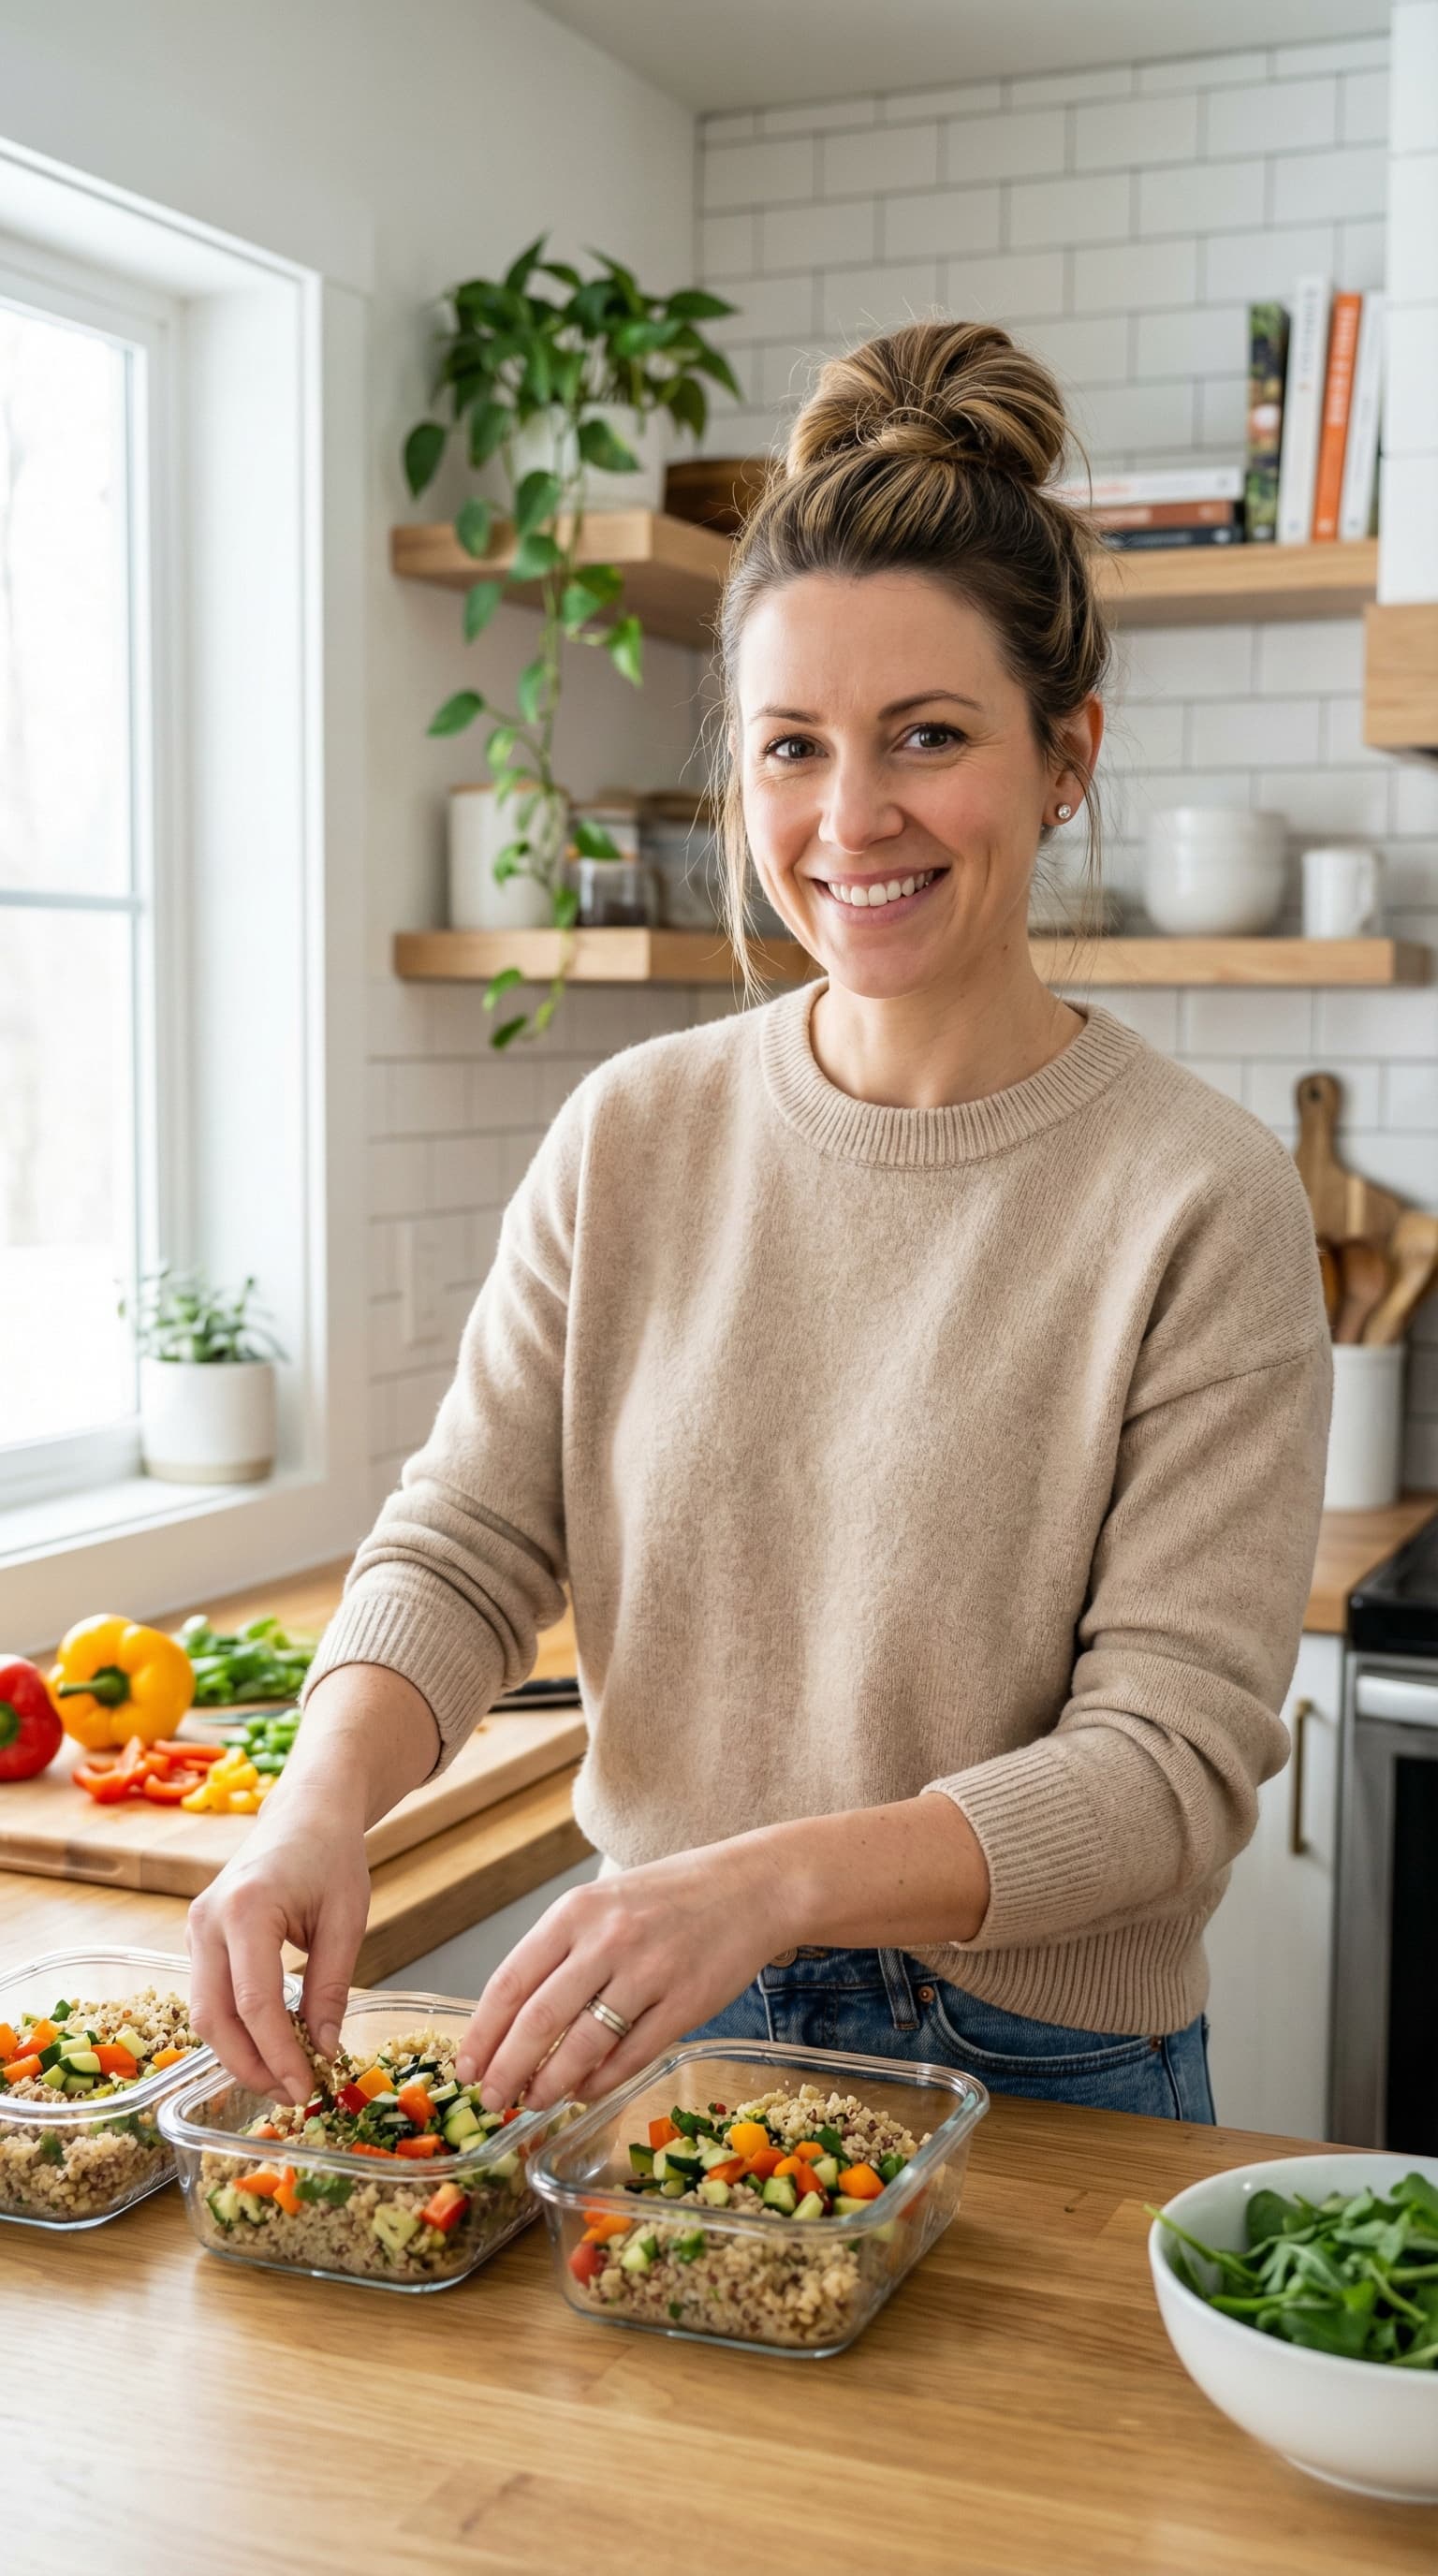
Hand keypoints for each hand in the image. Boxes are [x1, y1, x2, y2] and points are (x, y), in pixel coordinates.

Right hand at [186, 1792, 369, 2105]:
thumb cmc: (332, 1856)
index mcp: (248, 1909)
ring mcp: (195, 1927)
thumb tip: (324, 2051)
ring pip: (204, 2012)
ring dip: (240, 2053)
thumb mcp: (346, 1920)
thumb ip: (331, 1988)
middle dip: (250, 2066)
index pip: (255, 2003)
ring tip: (285, 2077)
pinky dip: (235, 2027)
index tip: (307, 2088)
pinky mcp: (198, 1936)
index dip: (278, 2055)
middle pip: (214, 2017)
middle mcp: (208, 1920)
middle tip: (292, 2095)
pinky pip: (209, 1994)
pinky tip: (269, 2046)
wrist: (306, 1811)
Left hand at [456, 1832, 788, 2111]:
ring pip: (582, 2045)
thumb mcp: (602, 1905)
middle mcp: (608, 1939)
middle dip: (506, 2070)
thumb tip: (513, 2023)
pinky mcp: (686, 2004)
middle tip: (491, 2101)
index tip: (467, 2067)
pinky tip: (583, 2092)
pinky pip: (631, 2055)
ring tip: (533, 2103)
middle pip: (539, 2019)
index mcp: (577, 1912)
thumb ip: (561, 1954)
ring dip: (550, 2084)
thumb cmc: (668, 1898)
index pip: (511, 1981)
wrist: (751, 1888)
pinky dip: (599, 2082)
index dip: (483, 2032)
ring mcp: (649, 1972)